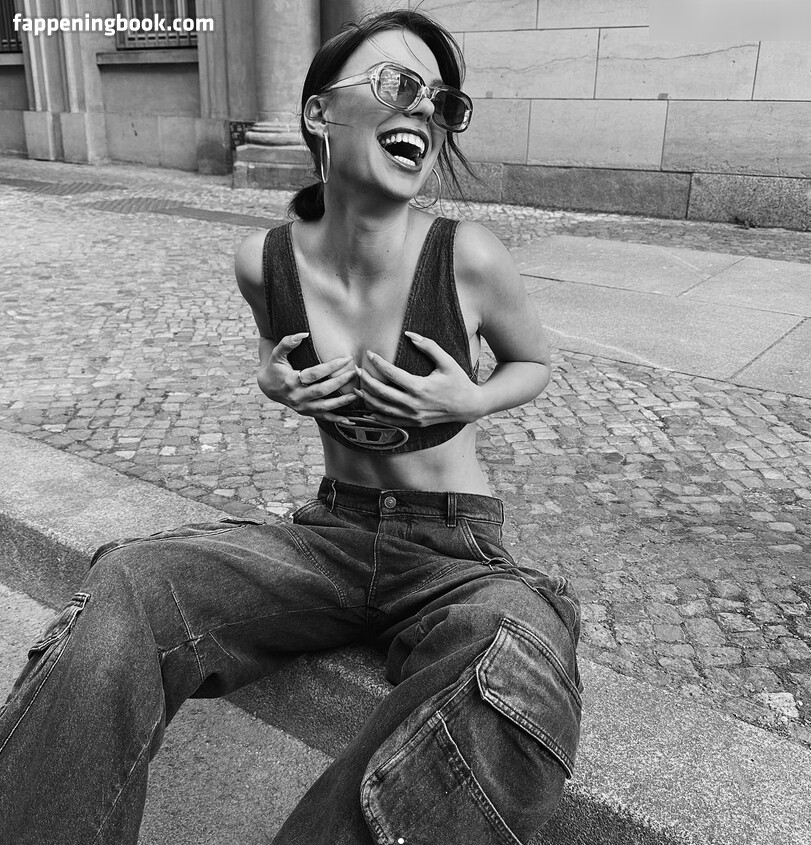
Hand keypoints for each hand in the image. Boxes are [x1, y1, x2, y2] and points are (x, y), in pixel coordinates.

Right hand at [258, 332, 357, 423]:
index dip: (331, 366)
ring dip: (342, 402)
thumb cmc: (275, 367)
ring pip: (324, 406)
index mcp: (291, 381)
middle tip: (354, 373)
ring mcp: (301, 407)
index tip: (346, 359)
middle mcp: (296, 396)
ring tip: (356, 394)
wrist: (267, 387)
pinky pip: (322, 417)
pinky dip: (336, 419)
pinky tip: (349, 420)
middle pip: (322, 390)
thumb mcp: (277, 354)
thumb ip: (288, 342)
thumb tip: (304, 334)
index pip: (315, 374)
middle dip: (340, 382)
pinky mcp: (305, 413)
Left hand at [354, 332, 482, 426]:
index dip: (378, 362)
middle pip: (381, 392)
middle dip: (366, 380)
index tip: (369, 354)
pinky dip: (377, 415)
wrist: (470, 406)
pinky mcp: (414, 424)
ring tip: (357, 388)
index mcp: (420, 387)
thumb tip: (409, 334)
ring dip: (368, 398)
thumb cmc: (459, 381)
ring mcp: (413, 416)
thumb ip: (429, 346)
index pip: (391, 373)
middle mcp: (414, 404)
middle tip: (357, 370)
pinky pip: (390, 421)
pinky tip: (368, 408)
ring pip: (382, 409)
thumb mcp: (447, 361)